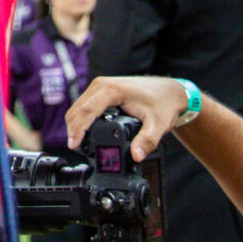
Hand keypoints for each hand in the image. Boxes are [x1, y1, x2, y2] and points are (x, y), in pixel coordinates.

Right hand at [66, 75, 190, 161]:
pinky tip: (83, 130)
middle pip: (77, 108)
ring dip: (75, 123)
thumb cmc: (163, 103)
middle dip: (73, 128)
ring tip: (77, 142)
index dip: (78, 129)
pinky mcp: (100, 90)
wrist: (169, 90)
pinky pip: (83, 104)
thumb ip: (147, 141)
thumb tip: (136, 156)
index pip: (86, 110)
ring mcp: (99, 86)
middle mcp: (101, 85)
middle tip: (74, 147)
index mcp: (112, 90)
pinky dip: (80, 118)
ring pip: (77, 106)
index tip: (73, 144)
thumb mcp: (158, 124)